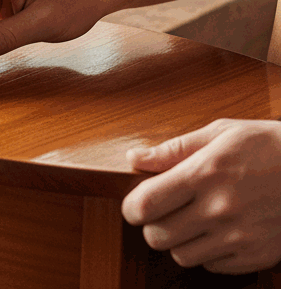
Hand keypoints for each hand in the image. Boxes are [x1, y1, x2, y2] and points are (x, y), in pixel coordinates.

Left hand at [122, 119, 280, 273]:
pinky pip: (212, 267)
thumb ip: (174, 149)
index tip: (137, 203)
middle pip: (157, 237)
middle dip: (153, 225)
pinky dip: (208, 253)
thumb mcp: (222, 133)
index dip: (132, 207)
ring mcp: (239, 236)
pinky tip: (218, 232)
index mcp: (205, 174)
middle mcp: (220, 209)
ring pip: (181, 256)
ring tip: (193, 221)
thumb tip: (135, 159)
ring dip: (179, 241)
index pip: (144, 205)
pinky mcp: (257, 255)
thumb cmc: (269, 146)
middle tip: (165, 212)